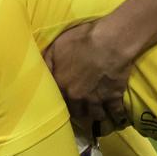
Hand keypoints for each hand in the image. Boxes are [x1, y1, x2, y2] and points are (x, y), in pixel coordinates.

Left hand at [44, 14, 139, 132]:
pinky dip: (117, 114)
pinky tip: (117, 114)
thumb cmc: (81, 41)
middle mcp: (77, 97)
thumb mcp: (55, 46)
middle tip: (81, 107)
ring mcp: (96, 100)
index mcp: (61, 86)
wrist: (109, 42)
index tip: (64, 102)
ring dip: (96, 113)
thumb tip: (38, 71)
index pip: (58, 102)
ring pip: (95, 114)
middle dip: (79, 110)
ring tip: (98, 111)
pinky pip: (116, 112)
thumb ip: (46, 61)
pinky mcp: (114, 97)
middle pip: (77, 111)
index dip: (61, 102)